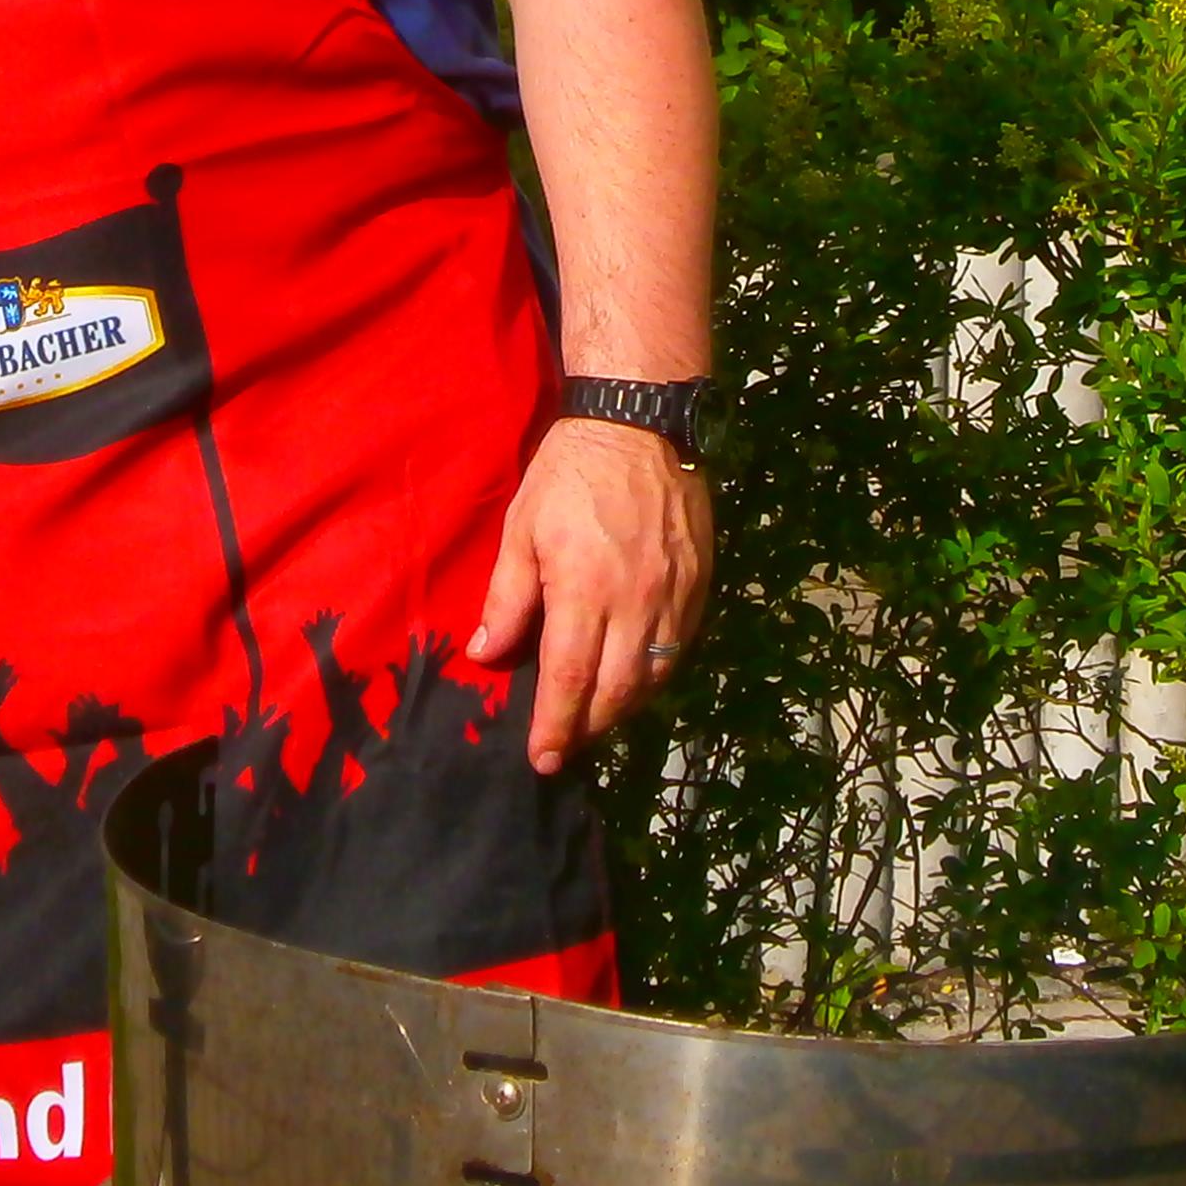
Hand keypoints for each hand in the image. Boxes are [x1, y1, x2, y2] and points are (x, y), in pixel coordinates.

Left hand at [469, 416, 712, 773]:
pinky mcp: (700, 584)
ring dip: (625, 706)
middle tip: (567, 744)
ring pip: (655, 676)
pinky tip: (636, 676)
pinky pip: (680, 646)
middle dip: (590, 727)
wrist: (638, 426)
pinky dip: (657, 673)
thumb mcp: (521, 531)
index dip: (557, 727)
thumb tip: (486, 656)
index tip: (543, 759)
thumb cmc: (568, 476)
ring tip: (598, 715)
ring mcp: (674, 595)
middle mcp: (636, 602)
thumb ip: (507, 600)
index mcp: (585, 591)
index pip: (570, 680)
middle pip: (618, 692)